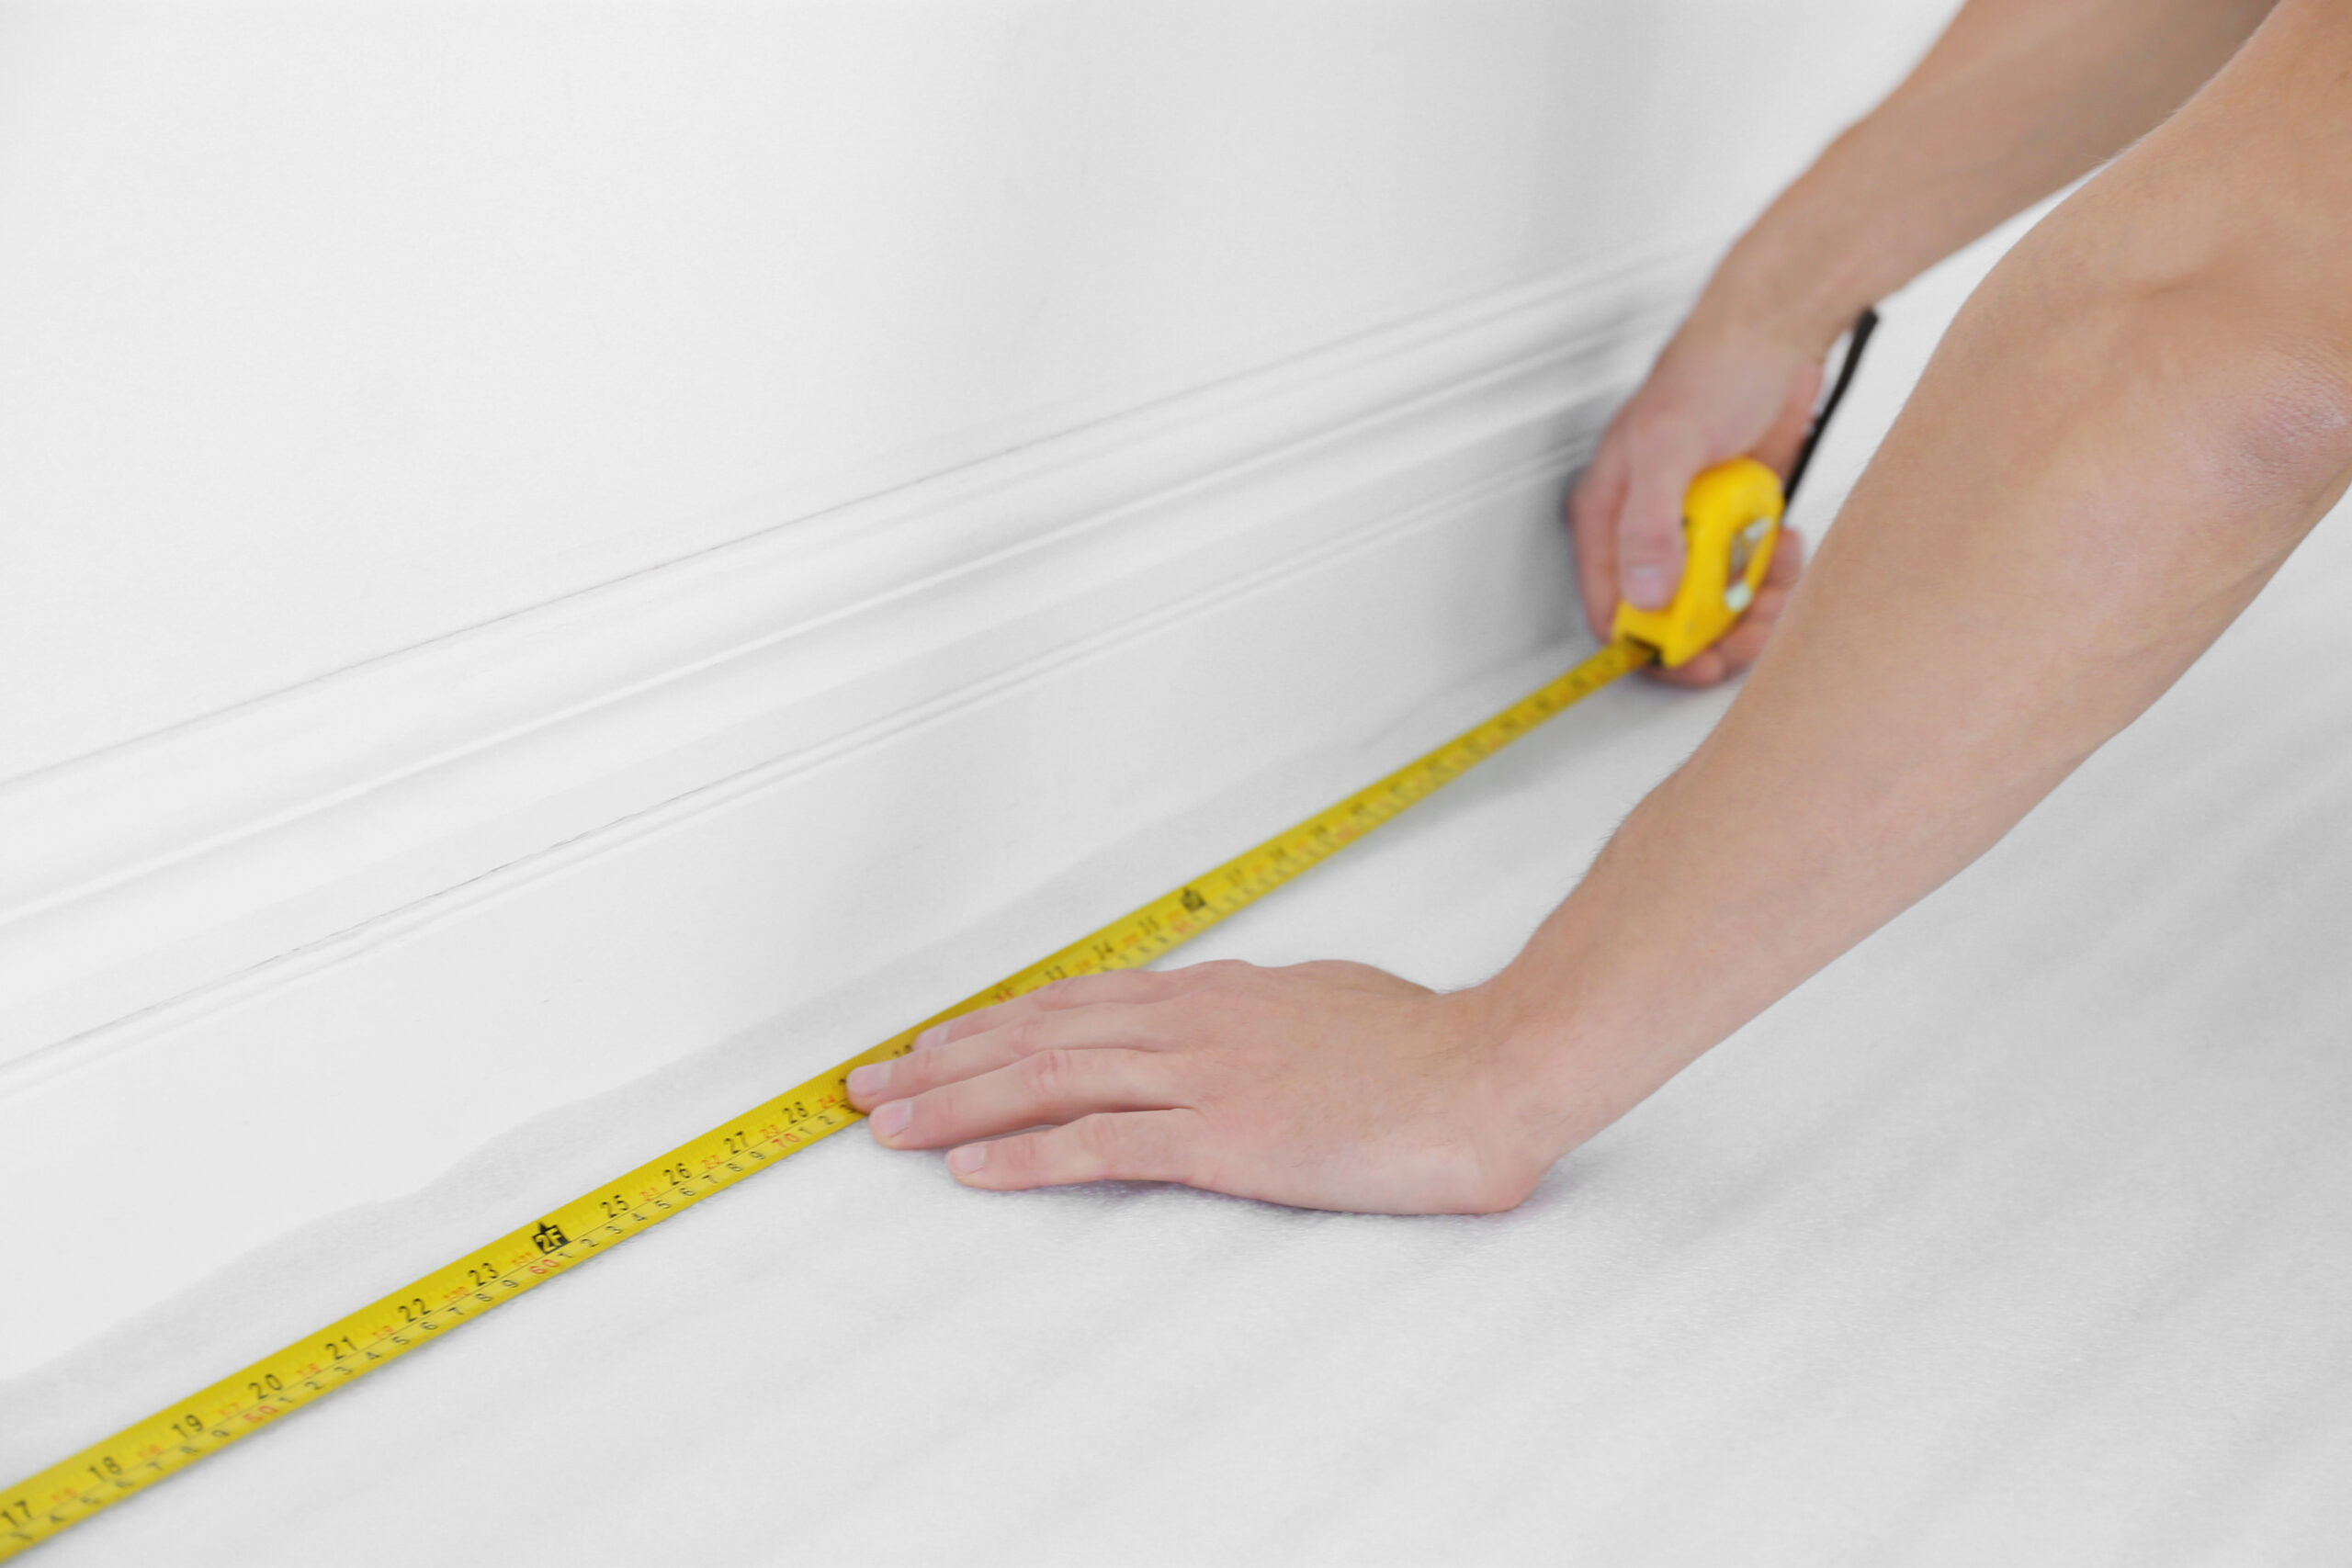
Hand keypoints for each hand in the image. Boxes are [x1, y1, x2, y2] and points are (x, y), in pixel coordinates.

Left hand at [844, 960, 1559, 1213]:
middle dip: (944, 1060)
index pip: (1077, 1005)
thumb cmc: (1428, 1048)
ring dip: (958, 1105)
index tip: (934, 1046)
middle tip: (869, 1085)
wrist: (1494, 1070)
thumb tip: (1239, 1021)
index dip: (994, 1027)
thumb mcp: (1328, 1005)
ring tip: (889, 1125)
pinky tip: (975, 1169)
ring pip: (1051, 1079)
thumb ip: (1265, 1017)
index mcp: (1216, 995)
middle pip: (1039, 1034)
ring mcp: (1206, 1076)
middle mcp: (1193, 1024)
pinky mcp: (1228, 1136)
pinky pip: (1107, 1144)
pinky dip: (1029, 1157)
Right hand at [1567, 311, 1826, 685]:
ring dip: (1753, 602)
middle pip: (1669, 619)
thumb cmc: (1711, 371)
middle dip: (1716, 630)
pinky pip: (1749, 576)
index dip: (1648, 647)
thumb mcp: (1669, 445)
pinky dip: (1774, 574)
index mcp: (1608, 517)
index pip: (1611, 609)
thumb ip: (1650, 522)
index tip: (1692, 661)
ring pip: (1715, 605)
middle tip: (1752, 621)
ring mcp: (1693, 530)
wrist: (1777, 337)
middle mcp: (1647, 531)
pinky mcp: (1734, 525)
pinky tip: (1784, 544)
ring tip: (1775, 574)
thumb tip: (1643, 589)